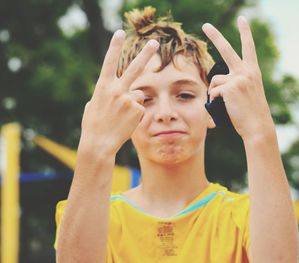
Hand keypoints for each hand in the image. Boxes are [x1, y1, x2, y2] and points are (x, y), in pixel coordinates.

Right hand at [80, 30, 158, 154]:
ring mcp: (128, 99)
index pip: (109, 61)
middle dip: (145, 54)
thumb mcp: (94, 104)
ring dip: (134, 102)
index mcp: (103, 86)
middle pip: (134, 68)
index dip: (115, 46)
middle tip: (154, 43)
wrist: (99, 143)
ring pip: (139, 93)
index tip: (120, 32)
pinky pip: (141, 107)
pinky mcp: (137, 109)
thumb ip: (105, 94)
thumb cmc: (94, 124)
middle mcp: (117, 89)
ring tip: (122, 115)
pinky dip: (137, 113)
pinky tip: (127, 121)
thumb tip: (113, 91)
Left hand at [202, 17, 273, 140]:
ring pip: (215, 81)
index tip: (242, 19)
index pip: (248, 48)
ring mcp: (238, 78)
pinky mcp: (229, 87)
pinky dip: (214, 102)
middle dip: (215, 35)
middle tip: (206, 25)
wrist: (257, 126)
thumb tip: (214, 87)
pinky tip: (224, 107)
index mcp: (252, 71)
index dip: (245, 32)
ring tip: (226, 104)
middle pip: (226, 49)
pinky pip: (213, 93)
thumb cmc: (251, 114)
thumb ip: (234, 84)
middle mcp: (246, 71)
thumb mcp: (247, 93)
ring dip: (215, 93)